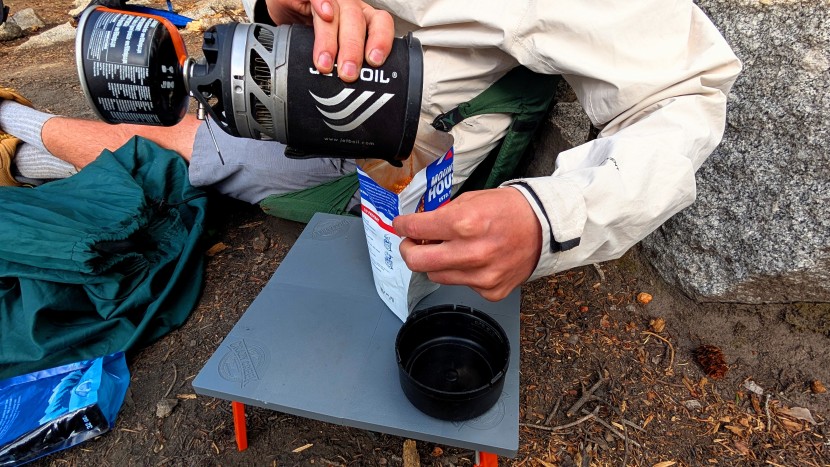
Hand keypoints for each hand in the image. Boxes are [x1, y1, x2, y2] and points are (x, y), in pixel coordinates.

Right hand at [264, 0, 394, 81]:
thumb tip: (352, 98)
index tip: (374, 63)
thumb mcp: (334, 51)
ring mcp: (330, 0)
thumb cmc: (314, 33)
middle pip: (358, 22)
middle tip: (347, 74)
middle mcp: (349, 8)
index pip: (381, 25)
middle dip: (353, 50)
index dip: (381, 41)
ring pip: (338, 13)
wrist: (287, 7)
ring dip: (332, 40)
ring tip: (325, 64)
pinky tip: (323, 14)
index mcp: (363, 20)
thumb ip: (344, 67)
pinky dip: (321, 3)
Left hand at [394, 187, 542, 301]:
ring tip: (449, 249)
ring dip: (435, 262)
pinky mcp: (490, 290)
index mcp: (464, 223)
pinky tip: (475, 260)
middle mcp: (471, 252)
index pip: (415, 228)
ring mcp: (481, 276)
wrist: (545, 228)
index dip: (402, 225)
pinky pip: (462, 285)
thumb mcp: (472, 200)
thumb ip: (443, 215)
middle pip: (417, 261)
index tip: (401, 225)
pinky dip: (461, 273)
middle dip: (408, 250)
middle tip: (411, 243)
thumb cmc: (509, 210)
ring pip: (436, 275)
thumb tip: (418, 226)